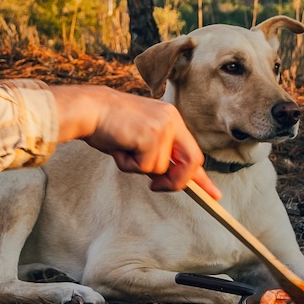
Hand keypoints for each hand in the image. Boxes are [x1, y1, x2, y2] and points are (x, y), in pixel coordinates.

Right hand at [51, 85, 218, 194]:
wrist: (89, 109)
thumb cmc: (109, 126)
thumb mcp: (140, 139)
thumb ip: (157, 155)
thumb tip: (165, 179)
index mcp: (171, 119)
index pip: (193, 151)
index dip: (202, 177)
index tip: (214, 194)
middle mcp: (172, 120)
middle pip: (192, 162)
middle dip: (176, 181)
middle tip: (155, 186)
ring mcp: (163, 127)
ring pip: (162, 168)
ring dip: (139, 168)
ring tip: (124, 149)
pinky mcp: (151, 135)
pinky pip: (146, 167)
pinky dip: (130, 165)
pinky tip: (120, 148)